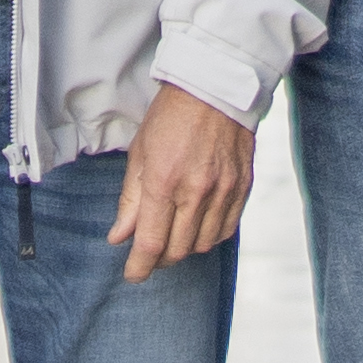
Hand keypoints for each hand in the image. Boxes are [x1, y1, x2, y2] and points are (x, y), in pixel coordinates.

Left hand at [109, 83, 254, 281]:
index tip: (133, 275)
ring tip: (174, 237)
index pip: (151, 243)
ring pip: (204, 244)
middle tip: (150, 253)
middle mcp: (196, 191)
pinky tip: (198, 227)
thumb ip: (131, 201)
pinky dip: (210, 236)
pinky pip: (226, 229)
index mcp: (164, 181)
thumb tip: (119, 237)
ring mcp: (224, 191)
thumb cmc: (171, 116)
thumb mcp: (140, 154)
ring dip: (185, 249)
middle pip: (178, 250)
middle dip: (160, 259)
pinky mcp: (242, 187)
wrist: (215, 87)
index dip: (140, 267)